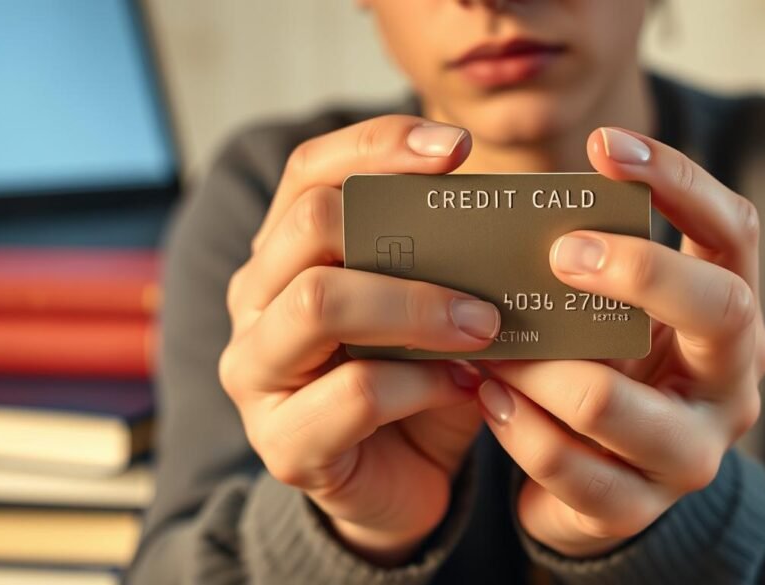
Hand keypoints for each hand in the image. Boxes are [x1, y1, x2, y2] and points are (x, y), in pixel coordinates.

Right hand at [219, 115, 499, 565]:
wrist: (398, 488)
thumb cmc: (417, 383)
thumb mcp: (433, 311)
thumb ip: (448, 264)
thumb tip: (509, 215)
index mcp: (285, 254)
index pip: (310, 170)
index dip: (378, 146)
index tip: (457, 150)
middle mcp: (255, 302)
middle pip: (311, 225)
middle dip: (410, 240)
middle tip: (487, 271)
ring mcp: (257, 373)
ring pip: (321, 303)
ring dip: (418, 309)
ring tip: (484, 328)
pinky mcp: (283, 444)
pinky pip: (355, 392)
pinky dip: (424, 385)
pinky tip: (465, 388)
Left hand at [476, 127, 764, 557]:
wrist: (599, 486)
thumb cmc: (602, 371)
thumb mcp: (611, 316)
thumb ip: (588, 270)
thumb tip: (518, 210)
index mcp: (729, 315)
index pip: (733, 230)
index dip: (679, 179)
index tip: (605, 145)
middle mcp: (729, 382)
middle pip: (720, 306)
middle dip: (635, 269)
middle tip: (559, 252)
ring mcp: (690, 453)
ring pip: (611, 400)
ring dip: (536, 365)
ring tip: (488, 342)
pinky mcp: (636, 507)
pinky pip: (566, 466)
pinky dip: (515, 426)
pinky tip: (485, 395)